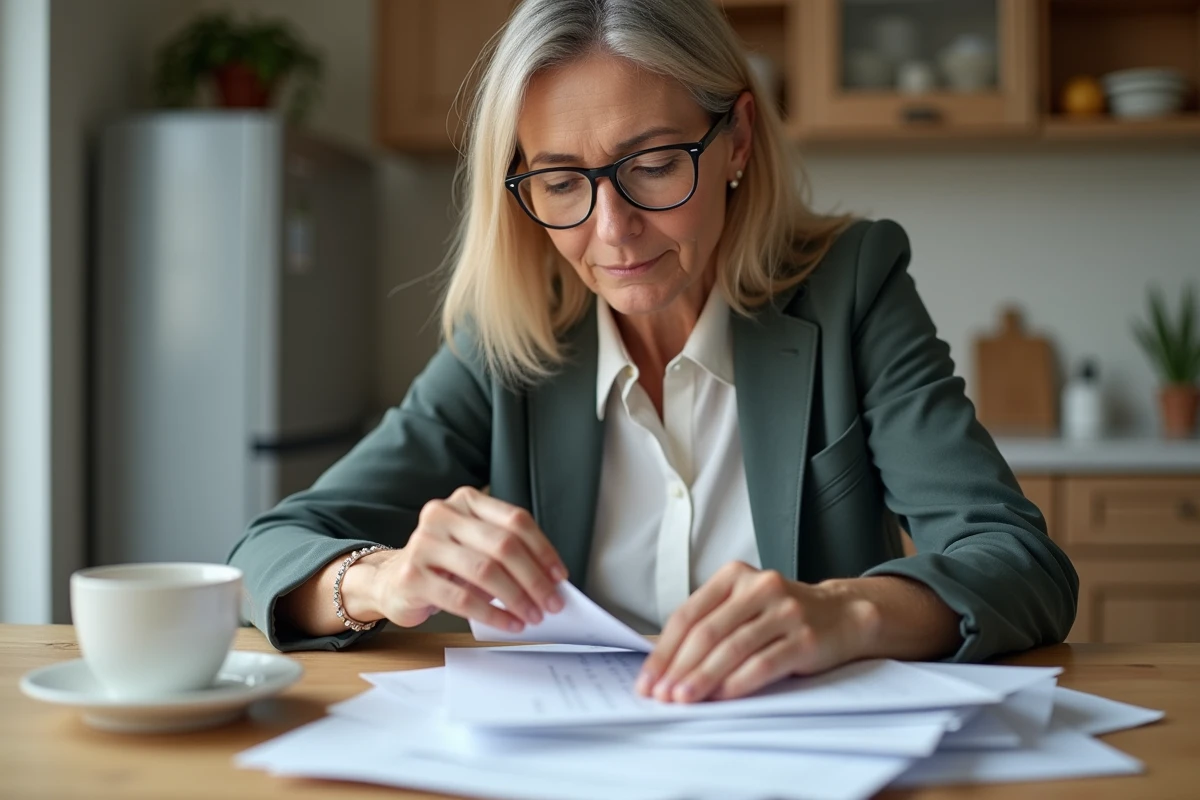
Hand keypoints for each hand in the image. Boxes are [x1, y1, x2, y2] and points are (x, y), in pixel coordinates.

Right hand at [359, 487, 567, 630]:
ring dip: (516, 597)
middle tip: (552, 603)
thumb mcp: (475, 546)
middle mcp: (442, 515)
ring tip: (532, 615)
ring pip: (484, 571)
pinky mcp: (412, 576)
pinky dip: (492, 614)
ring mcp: (424, 543)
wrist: (392, 580)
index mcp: (466, 501)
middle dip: (534, 578)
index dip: (543, 549)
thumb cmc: (445, 564)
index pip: (515, 520)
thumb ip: (507, 552)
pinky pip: (462, 598)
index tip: (559, 576)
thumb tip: (550, 581)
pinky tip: (509, 624)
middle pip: (503, 545)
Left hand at [635, 562, 879, 702]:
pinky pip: (764, 663)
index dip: (664, 650)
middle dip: (679, 667)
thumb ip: (706, 623)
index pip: (688, 614)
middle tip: (661, 695)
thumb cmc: (780, 615)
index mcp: (734, 576)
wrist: (842, 615)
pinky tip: (721, 698)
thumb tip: (657, 659)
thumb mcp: (742, 606)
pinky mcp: (805, 638)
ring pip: (733, 648)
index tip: (648, 679)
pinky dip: (738, 683)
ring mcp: (785, 611)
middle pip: (707, 631)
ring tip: (684, 699)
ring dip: (703, 678)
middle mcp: (759, 587)